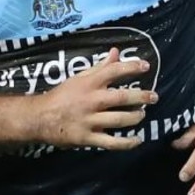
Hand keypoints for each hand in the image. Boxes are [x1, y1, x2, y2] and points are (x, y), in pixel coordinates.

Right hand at [36, 48, 156, 149]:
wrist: (39, 118)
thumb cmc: (61, 96)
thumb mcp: (78, 78)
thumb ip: (100, 67)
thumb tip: (116, 52)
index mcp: (88, 83)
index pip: (114, 71)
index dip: (132, 67)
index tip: (146, 66)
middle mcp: (91, 100)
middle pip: (123, 97)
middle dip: (142, 96)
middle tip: (154, 96)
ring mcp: (90, 120)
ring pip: (121, 119)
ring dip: (136, 117)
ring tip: (141, 115)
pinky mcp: (88, 138)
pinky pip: (112, 142)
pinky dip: (127, 143)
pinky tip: (137, 140)